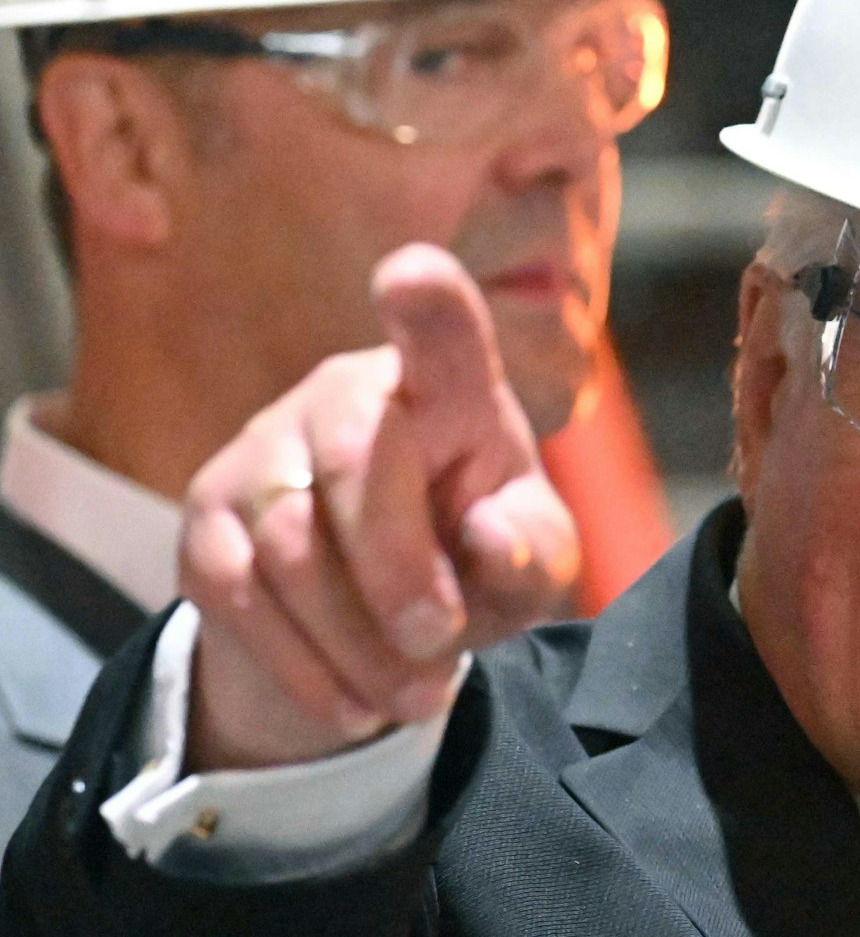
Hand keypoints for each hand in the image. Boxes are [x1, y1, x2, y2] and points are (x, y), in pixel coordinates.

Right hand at [178, 244, 579, 771]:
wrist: (385, 610)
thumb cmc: (478, 553)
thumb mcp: (530, 563)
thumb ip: (531, 553)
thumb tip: (491, 541)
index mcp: (445, 386)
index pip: (438, 329)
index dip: (425, 302)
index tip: (412, 275)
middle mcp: (346, 391)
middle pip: (356, 458)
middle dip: (400, 571)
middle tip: (441, 645)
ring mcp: (265, 446)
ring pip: (290, 544)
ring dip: (356, 641)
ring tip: (415, 695)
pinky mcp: (206, 516)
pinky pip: (237, 595)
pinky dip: (302, 665)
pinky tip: (356, 706)